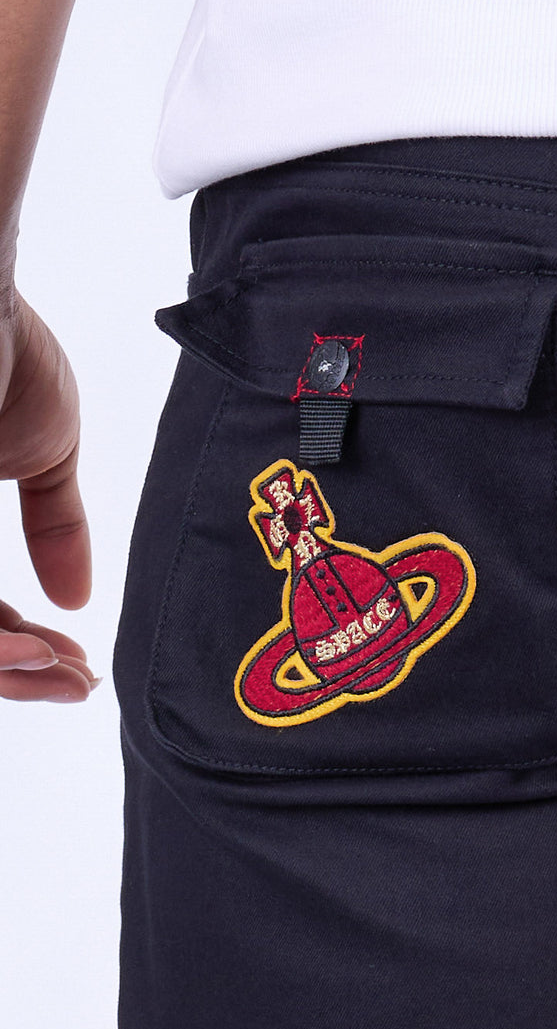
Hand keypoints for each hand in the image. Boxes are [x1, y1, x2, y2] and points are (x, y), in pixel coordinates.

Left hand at [0, 287, 94, 700]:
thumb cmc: (2, 343)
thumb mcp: (43, 449)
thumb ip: (57, 524)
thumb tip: (77, 596)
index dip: (15, 648)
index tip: (77, 665)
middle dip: (13, 673)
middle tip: (76, 684)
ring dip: (1, 669)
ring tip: (64, 676)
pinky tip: (32, 654)